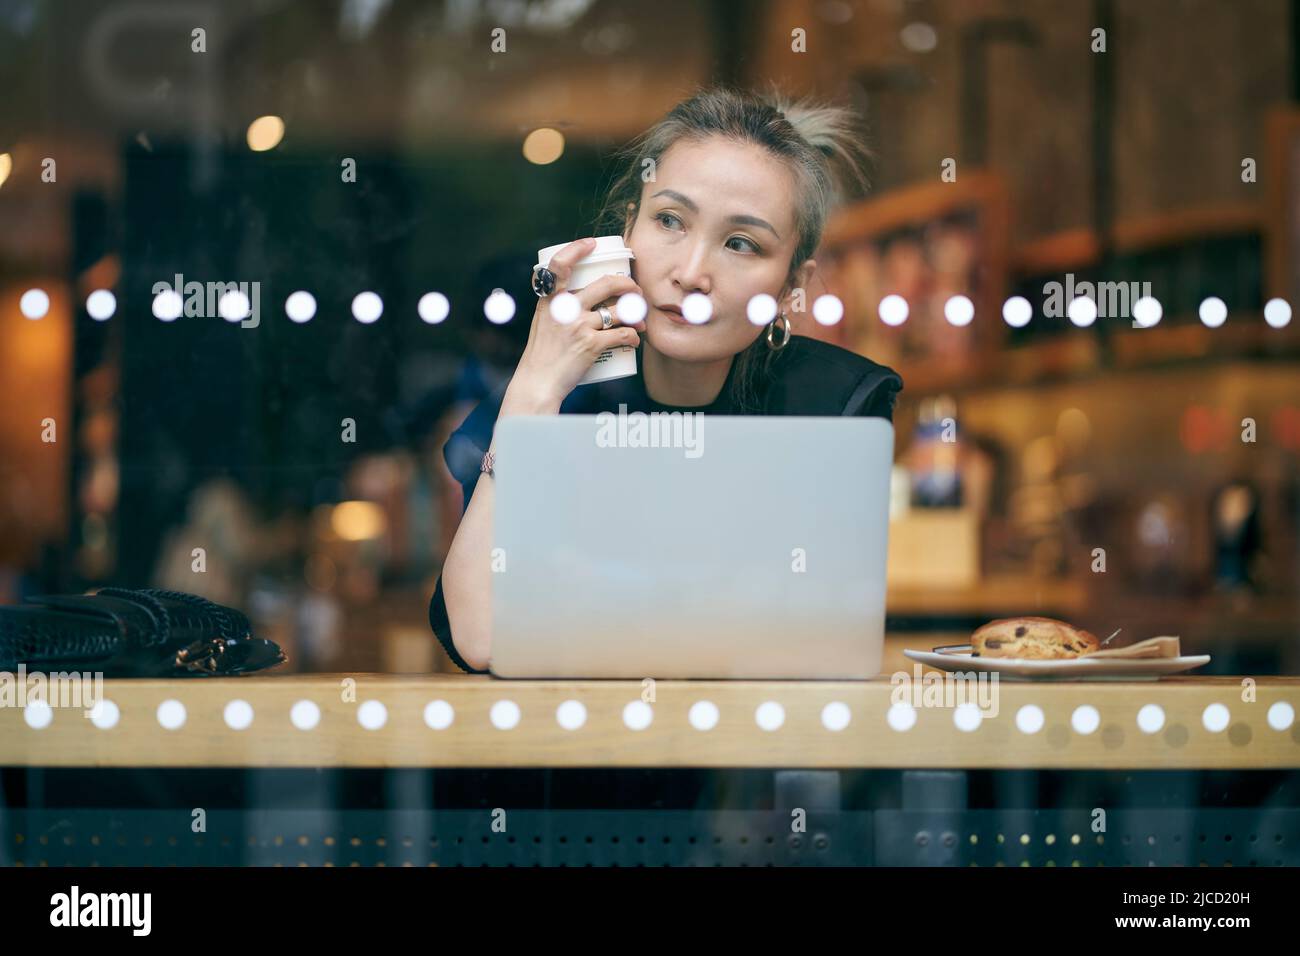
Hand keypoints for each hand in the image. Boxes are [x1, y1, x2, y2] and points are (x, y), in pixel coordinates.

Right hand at [505, 237, 646, 411]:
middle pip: (606, 284)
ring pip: (620, 311)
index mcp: (550, 300)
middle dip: (628, 285)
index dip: (577, 248)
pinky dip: (634, 337)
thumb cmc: (542, 355)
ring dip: (637, 315)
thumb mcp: (543, 322)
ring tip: (640, 321)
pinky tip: (635, 340)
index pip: (560, 264)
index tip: (591, 243)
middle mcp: (565, 309)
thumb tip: (587, 297)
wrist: (538, 383)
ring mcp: (579, 326)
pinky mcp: (591, 345)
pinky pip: (623, 334)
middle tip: (635, 292)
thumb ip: (559, 307)